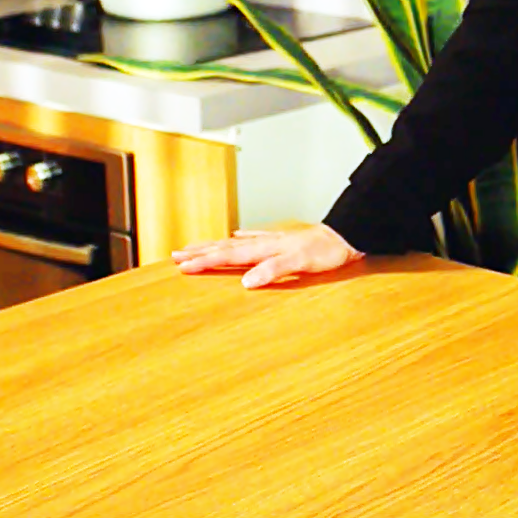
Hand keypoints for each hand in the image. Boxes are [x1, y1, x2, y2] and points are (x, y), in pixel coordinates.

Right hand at [168, 223, 363, 288]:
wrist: (344, 236)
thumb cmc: (325, 251)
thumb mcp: (300, 263)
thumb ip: (273, 270)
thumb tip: (246, 282)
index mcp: (264, 249)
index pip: (226, 256)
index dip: (203, 261)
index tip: (181, 266)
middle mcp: (263, 243)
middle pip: (223, 247)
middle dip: (198, 252)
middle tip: (174, 256)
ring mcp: (271, 241)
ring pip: (233, 243)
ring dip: (212, 246)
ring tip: (193, 247)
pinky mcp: (280, 242)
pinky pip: (252, 240)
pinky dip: (239, 239)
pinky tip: (234, 236)